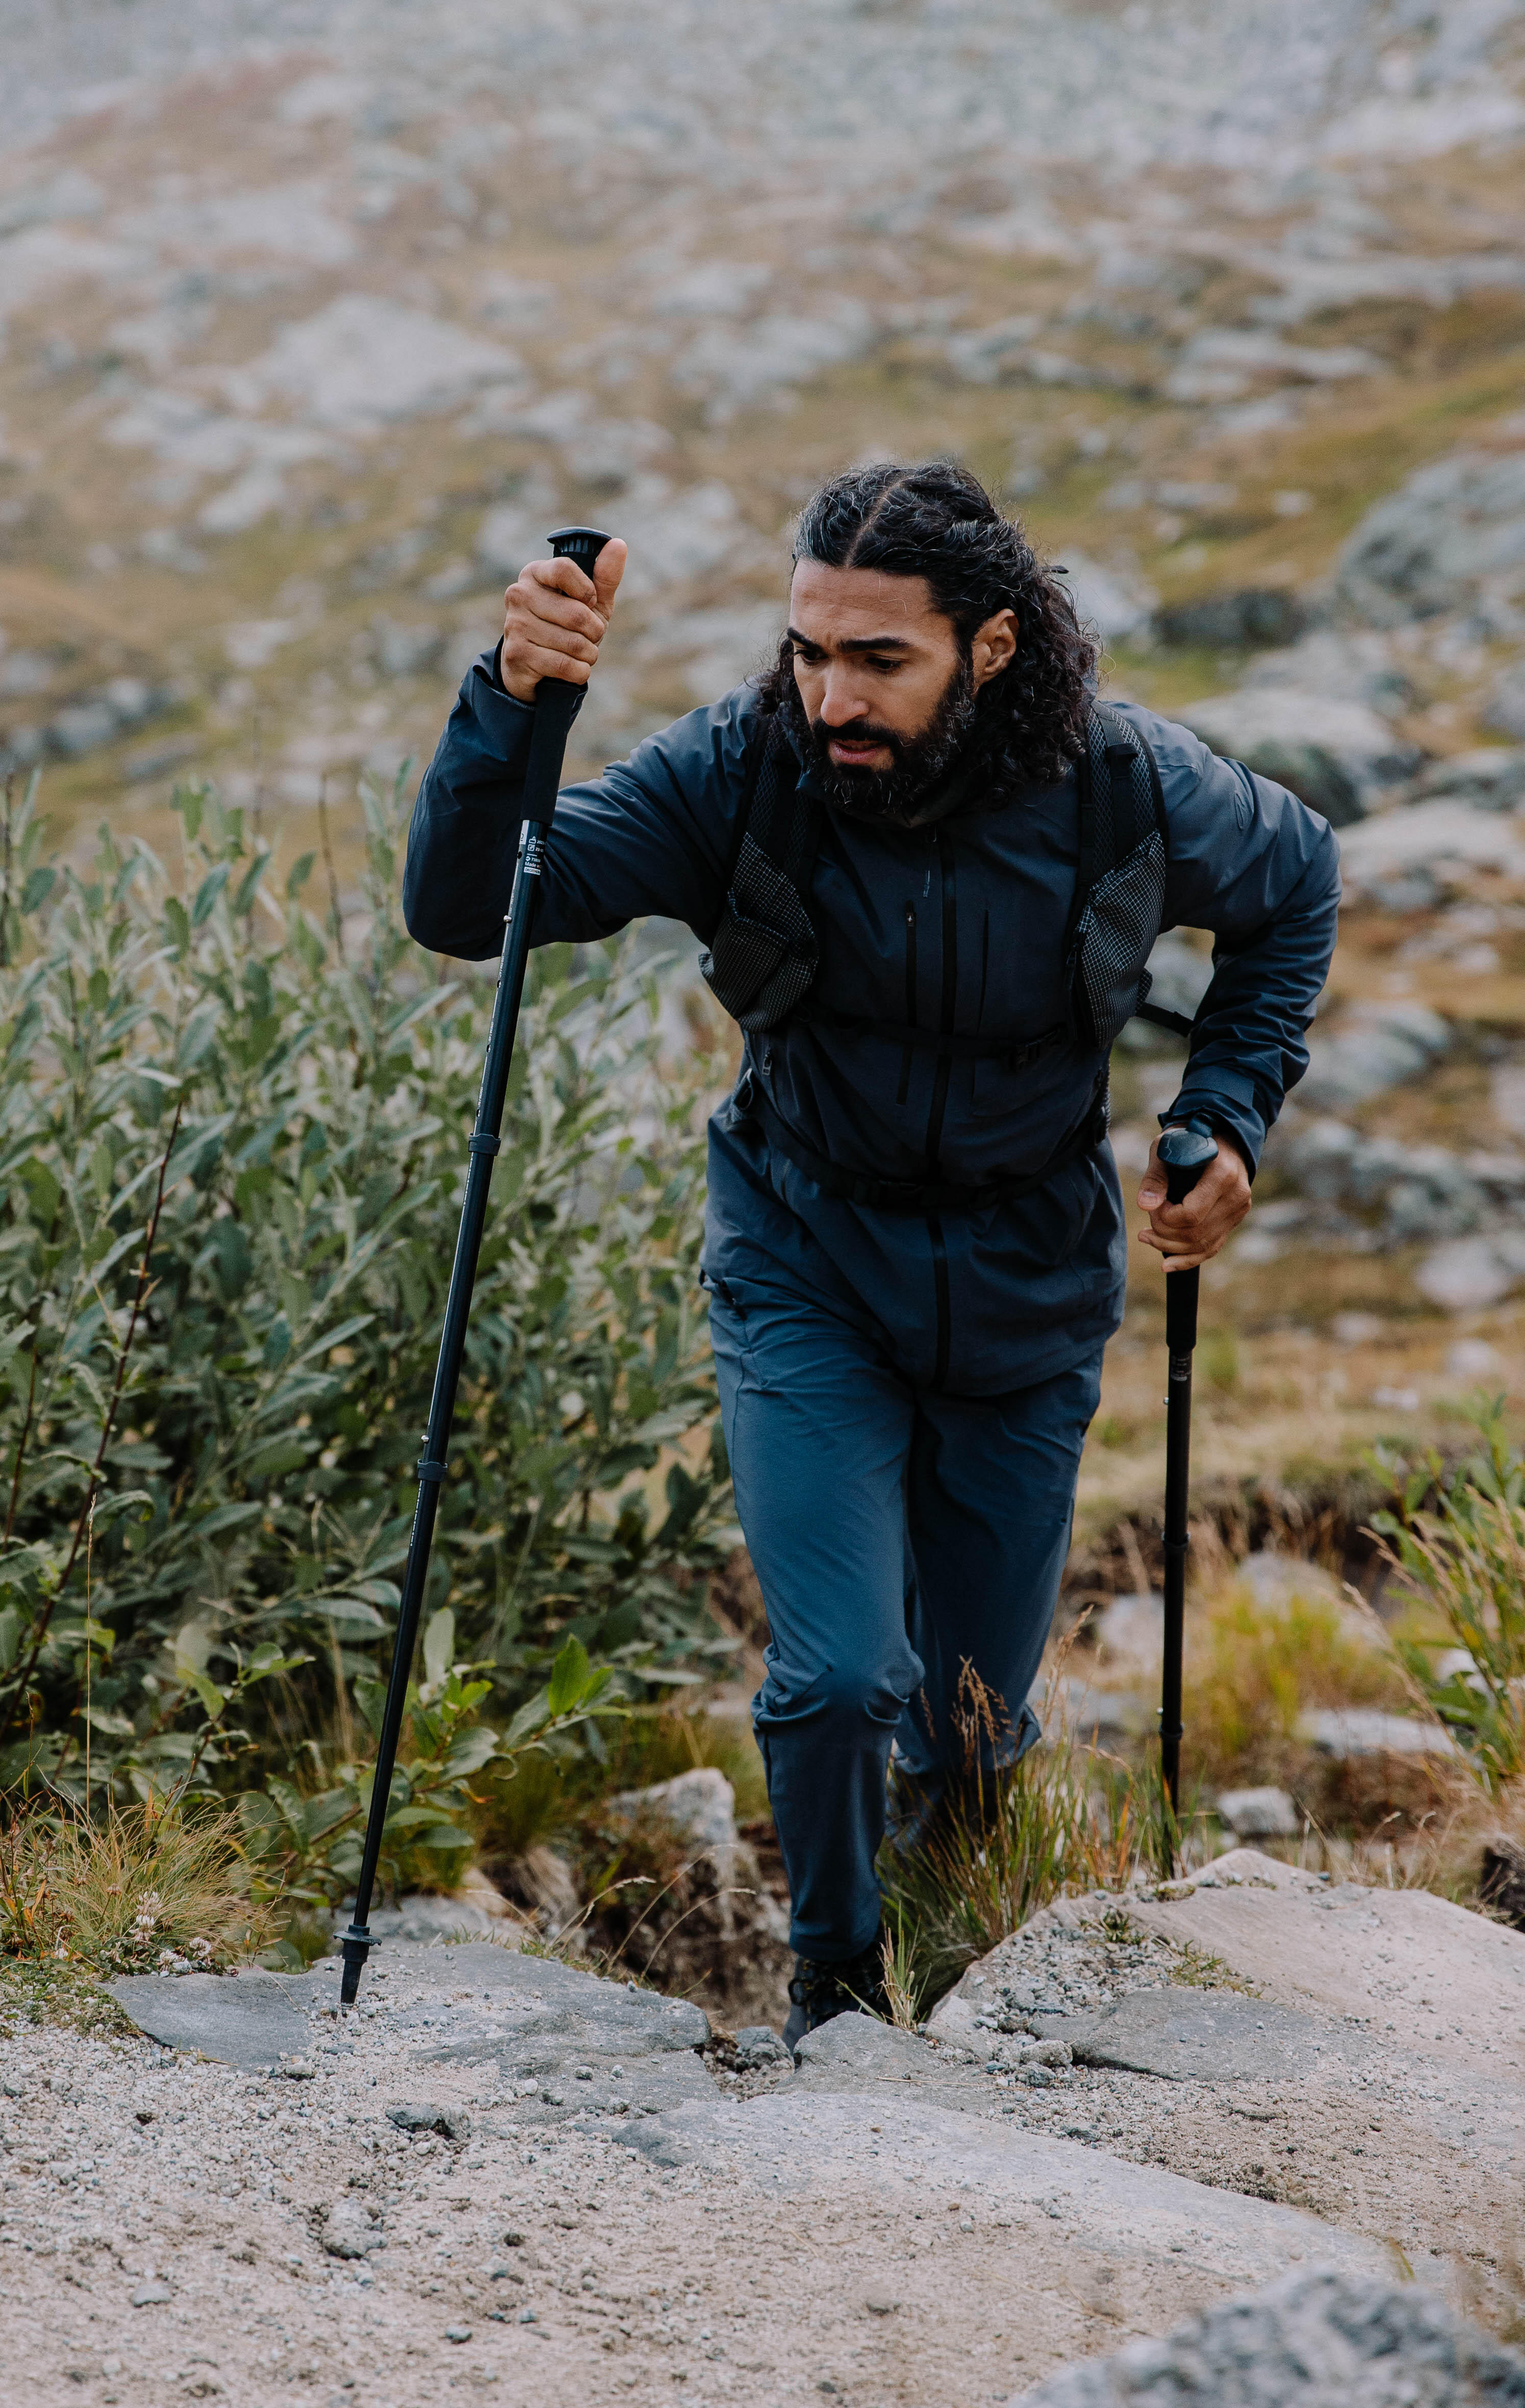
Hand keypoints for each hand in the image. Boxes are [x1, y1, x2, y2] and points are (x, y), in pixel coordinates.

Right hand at [498, 539, 626, 701]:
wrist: (536, 669)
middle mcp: (519, 594)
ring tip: (579, 654)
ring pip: (573, 643)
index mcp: (535, 573)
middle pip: (576, 613)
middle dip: (594, 632)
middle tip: (588, 637)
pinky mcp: (517, 654)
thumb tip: (618, 544)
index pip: (565, 569)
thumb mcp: (590, 603)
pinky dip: (579, 671)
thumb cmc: (566, 628)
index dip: (587, 591)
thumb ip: (604, 576)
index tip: (589, 602)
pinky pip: (564, 664)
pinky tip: (573, 669)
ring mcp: (515, 624)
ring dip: (588, 654)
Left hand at [1136, 1130, 1250, 1271]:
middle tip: (1144, 1228)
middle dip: (1164, 1235)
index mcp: (1223, 1174)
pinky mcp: (1235, 1219)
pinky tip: (1167, 1264)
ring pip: (1203, 1244)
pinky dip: (1189, 1259)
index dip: (1165, 1218)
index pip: (1191, 1214)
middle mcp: (1237, 1195)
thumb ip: (1156, 1176)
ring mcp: (1239, 1210)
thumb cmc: (1190, 1138)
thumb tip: (1145, 1205)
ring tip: (1147, 1238)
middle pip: (1196, 1233)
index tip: (1152, 1207)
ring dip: (1171, 1247)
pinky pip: (1212, 1247)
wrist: (1221, 1136)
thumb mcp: (1168, 1147)